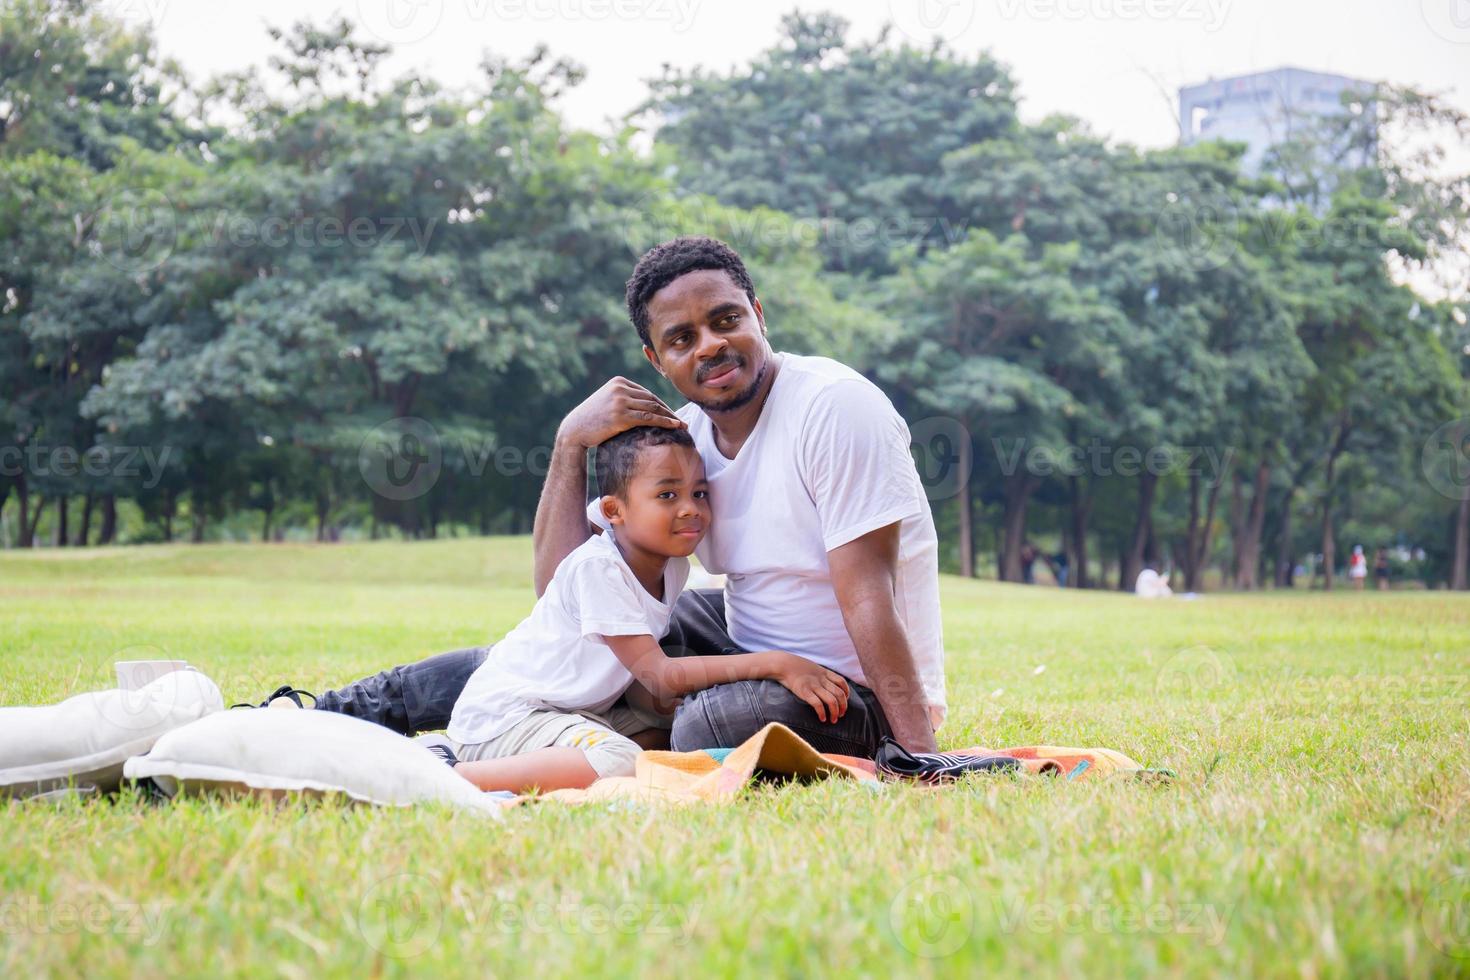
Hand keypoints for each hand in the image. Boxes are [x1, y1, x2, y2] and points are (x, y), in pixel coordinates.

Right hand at [557, 376, 683, 449]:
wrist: (574, 431)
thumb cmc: (591, 420)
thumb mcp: (607, 402)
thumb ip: (623, 399)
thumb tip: (644, 406)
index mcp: (618, 382)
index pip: (646, 392)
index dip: (661, 404)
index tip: (671, 414)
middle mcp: (620, 389)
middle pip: (652, 399)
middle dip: (668, 410)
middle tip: (681, 420)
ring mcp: (620, 401)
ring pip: (653, 407)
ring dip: (670, 417)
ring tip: (681, 425)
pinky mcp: (621, 416)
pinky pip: (649, 418)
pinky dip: (665, 422)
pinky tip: (675, 426)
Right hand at [770, 653, 849, 723]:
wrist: (783, 664)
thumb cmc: (796, 668)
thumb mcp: (813, 668)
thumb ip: (821, 676)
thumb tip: (827, 686)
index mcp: (825, 673)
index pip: (842, 683)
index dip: (847, 693)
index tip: (844, 701)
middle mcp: (822, 679)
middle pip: (840, 694)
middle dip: (843, 707)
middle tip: (841, 714)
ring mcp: (814, 685)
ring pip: (832, 701)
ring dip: (835, 713)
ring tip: (833, 720)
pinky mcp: (805, 692)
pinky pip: (818, 704)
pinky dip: (822, 713)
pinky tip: (822, 718)